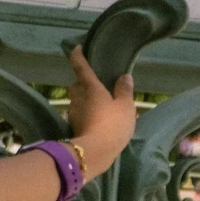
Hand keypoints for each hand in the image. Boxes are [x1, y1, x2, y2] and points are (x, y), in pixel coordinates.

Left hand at [65, 45, 135, 177]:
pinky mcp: (74, 127)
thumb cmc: (112, 125)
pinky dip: (88, 115)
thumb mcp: (125, 106)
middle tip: (96, 85)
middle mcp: (78, 98)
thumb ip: (124, 90)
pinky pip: (81, 115)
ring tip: (103, 105)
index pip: (80, 67)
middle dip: (82, 83)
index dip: (77, 56)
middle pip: (76, 85)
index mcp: (90, 88)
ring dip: (86, 100)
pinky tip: (100, 121)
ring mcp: (74, 113)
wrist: (95, 152)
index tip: (76, 48)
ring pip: (78, 101)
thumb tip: (124, 76)